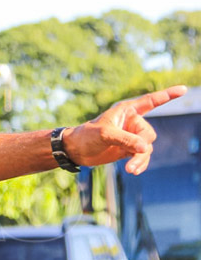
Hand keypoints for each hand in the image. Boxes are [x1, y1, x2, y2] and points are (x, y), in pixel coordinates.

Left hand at [64, 86, 186, 173]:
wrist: (76, 150)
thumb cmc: (87, 136)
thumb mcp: (105, 135)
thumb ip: (126, 139)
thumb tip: (145, 147)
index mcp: (127, 111)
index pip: (150, 101)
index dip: (167, 95)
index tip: (183, 89)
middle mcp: (132, 122)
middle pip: (149, 134)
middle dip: (142, 146)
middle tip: (130, 157)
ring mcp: (131, 136)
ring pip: (146, 148)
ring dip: (140, 159)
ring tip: (130, 169)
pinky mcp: (128, 149)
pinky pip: (141, 156)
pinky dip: (140, 164)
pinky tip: (133, 171)